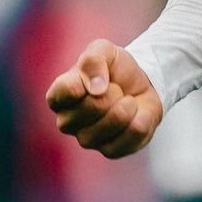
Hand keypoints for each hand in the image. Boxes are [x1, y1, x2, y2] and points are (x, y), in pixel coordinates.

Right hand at [45, 38, 162, 157]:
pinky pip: (128, 139)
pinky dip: (140, 121)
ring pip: (110, 125)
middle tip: (116, 88)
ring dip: (127, 107)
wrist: (141, 85)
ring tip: (128, 100)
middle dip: (112, 92)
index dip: (83, 82)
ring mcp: (87, 139)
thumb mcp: (103, 50)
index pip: (62, 92)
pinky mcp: (110, 151)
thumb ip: (93, 60)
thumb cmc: (114, 68)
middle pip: (91, 107)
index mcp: (59, 96)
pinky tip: (137, 115)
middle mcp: (67, 122)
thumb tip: (95, 87)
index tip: (96, 73)